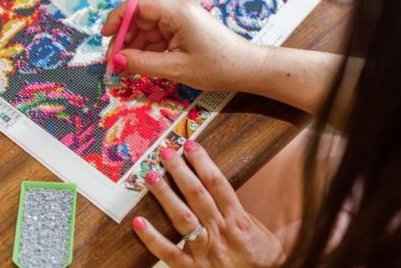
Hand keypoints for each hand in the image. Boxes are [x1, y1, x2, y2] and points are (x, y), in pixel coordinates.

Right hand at [100, 0, 266, 91]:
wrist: (247, 69)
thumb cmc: (217, 67)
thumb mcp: (176, 68)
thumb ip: (143, 63)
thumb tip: (116, 60)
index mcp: (177, 12)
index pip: (139, 5)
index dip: (118, 18)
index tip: (105, 36)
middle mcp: (177, 11)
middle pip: (140, 18)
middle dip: (124, 39)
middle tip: (113, 62)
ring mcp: (180, 21)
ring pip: (147, 30)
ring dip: (134, 48)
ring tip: (124, 69)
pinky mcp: (183, 31)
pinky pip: (158, 38)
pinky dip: (147, 51)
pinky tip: (139, 66)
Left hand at [132, 141, 284, 267]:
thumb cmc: (262, 260)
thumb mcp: (259, 231)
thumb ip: (238, 211)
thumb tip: (221, 187)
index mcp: (238, 221)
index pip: (218, 184)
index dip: (203, 162)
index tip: (190, 145)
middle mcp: (221, 233)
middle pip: (197, 195)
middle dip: (180, 171)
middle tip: (165, 152)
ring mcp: (205, 252)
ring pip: (182, 218)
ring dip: (165, 195)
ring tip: (151, 176)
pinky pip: (169, 253)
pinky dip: (152, 238)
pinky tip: (138, 222)